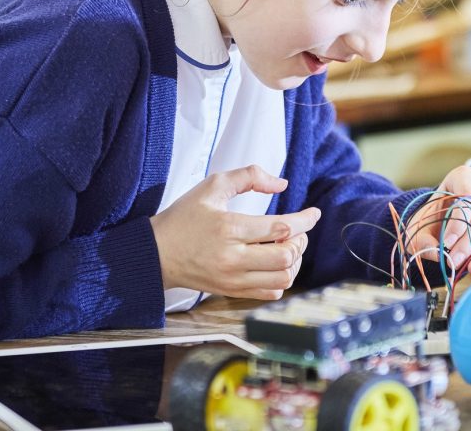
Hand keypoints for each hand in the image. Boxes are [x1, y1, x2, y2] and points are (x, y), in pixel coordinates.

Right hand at [150, 165, 320, 299]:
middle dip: (301, 240)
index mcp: (229, 228)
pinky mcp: (232, 292)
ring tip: (288, 246)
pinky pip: (271, 293)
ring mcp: (233, 279)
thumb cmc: (183, 217)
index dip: (304, 220)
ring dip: (294, 261)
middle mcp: (232, 258)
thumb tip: (281, 183)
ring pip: (283, 278)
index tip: (314, 213)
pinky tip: (276, 262)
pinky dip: (282, 278)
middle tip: (297, 230)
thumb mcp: (212, 185)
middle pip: (286, 256)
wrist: (156, 253)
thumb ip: (249, 176)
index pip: (280, 227)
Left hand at [403, 166, 470, 277]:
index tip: (447, 243)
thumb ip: (423, 238)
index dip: (459, 221)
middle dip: (470, 241)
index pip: (467, 195)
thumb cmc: (433, 218)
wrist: (445, 218)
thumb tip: (437, 253)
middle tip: (456, 261)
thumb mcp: (419, 224)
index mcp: (463, 176)